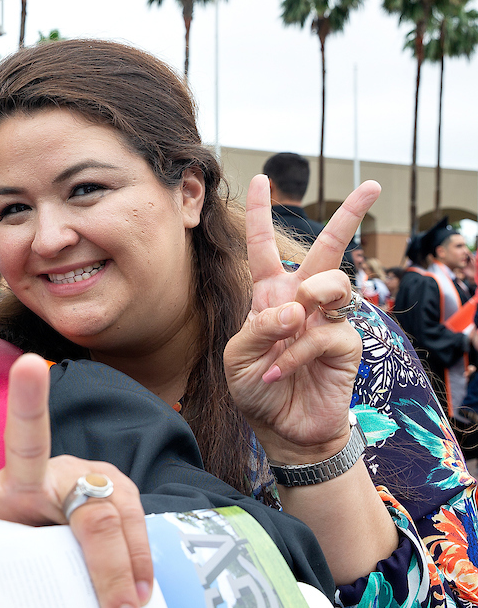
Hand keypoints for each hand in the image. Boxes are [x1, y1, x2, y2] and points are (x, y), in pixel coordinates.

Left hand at [0, 354, 151, 607]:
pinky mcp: (115, 489)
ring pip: (101, 512)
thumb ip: (25, 581)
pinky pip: (132, 527)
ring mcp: (75, 481)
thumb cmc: (35, 560)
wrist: (84, 544)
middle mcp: (28, 480)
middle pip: (28, 442)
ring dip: (115, 567)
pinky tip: (143, 594)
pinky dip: (138, 566)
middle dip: (28, 402)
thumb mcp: (17, 572)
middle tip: (29, 366)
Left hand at [224, 176, 378, 461]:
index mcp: (269, 295)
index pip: (265, 248)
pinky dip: (295, 352)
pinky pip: (323, 332)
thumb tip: (293, 309)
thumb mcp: (236, 357)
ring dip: (312, 295)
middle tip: (370, 186)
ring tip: (292, 321)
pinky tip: (279, 369)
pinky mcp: (344, 344)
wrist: (280, 428)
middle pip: (328, 249)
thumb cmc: (255, 389)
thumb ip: (256, 329)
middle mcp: (302, 301)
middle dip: (349, 215)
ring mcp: (326, 320)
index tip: (261, 179)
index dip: (261, 214)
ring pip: (334, 282)